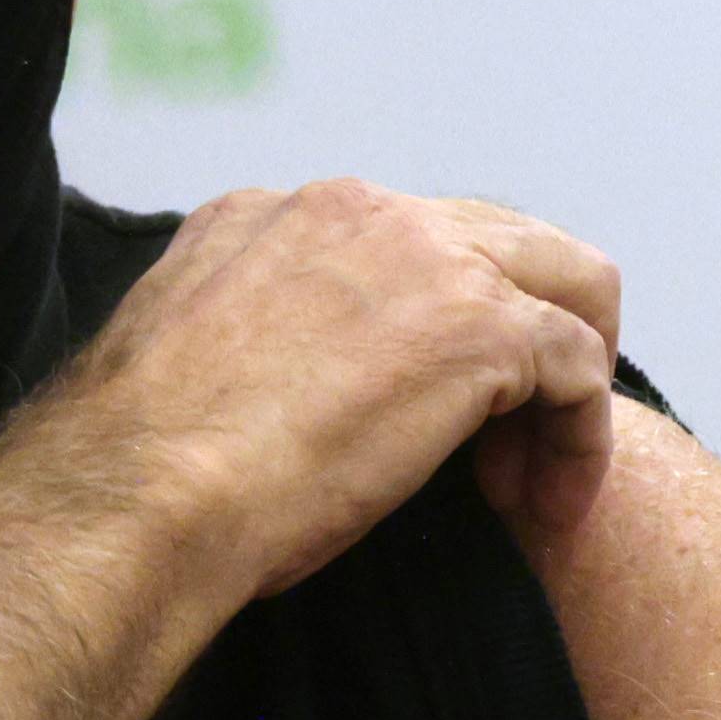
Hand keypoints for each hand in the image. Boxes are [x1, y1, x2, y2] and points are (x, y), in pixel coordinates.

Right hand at [67, 182, 621, 594]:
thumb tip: (277, 388)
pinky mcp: (481, 325)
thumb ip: (245, 341)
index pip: (400, 243)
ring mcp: (427, 257)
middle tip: (503, 439)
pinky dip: (582, 439)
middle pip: (500, 240)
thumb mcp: (189, 367)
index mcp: (270, 215)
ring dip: (563, 385)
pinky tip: (546, 508)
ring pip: (567, 283)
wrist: (138, 497)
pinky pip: (581, 364)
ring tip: (535, 481)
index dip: (429, 328)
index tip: (414, 414)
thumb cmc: (143, 473)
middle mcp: (357, 211)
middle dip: (520, 333)